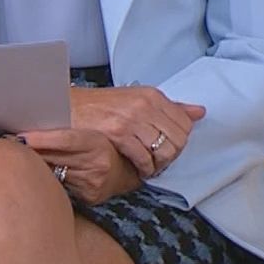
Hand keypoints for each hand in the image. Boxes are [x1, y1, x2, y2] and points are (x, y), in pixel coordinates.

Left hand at [12, 128, 140, 204]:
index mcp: (97, 143)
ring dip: (35, 165)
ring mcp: (92, 184)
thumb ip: (65, 129)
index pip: (65, 139)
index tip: (20, 136)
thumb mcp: (88, 133)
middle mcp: (97, 165)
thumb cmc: (98, 146)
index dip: (42, 138)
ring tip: (19, 156)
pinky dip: (46, 179)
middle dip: (31, 151)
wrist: (121, 172)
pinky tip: (37, 174)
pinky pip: (59, 186)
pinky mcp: (88, 198)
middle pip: (55, 158)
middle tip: (8, 141)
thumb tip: (34, 115)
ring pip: (53, 173)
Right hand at [67, 85, 204, 178]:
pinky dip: (143, 168)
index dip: (180, 141)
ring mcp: (132, 118)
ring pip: (164, 151)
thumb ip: (170, 107)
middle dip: (171, 156)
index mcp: (151, 95)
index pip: (185, 123)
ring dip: (158, 165)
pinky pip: (143, 158)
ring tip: (149, 167)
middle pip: (178, 140)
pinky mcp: (118, 133)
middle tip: (159, 161)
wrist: (64, 107)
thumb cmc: (98, 106)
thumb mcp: (136, 99)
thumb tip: (198, 112)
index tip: (169, 147)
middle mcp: (144, 104)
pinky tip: (137, 168)